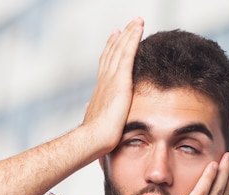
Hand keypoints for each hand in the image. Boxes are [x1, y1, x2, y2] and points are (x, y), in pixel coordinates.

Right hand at [82, 17, 144, 153]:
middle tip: (128, 24)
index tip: (114, 38)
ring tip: (137, 20)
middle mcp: (104, 80)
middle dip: (121, 37)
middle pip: (113, 52)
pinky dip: (132, 38)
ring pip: (121, 49)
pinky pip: (127, 53)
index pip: (106, 65)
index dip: (110, 50)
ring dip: (129, 33)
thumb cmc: (94, 137)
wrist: (93, 139)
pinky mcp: (120, 81)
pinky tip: (138, 27)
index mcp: (100, 90)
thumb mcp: (95, 120)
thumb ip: (95, 111)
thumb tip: (89, 108)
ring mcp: (112, 79)